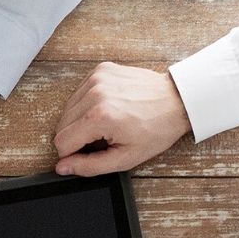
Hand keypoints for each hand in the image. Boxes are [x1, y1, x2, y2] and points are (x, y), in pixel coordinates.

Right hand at [52, 61, 191, 175]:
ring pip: (67, 109)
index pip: (62, 142)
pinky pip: (78, 93)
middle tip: (101, 138)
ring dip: (81, 120)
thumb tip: (63, 167)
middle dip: (77, 136)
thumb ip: (90, 166)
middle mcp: (94, 94)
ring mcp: (96, 79)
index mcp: (99, 117)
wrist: (177, 100)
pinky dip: (87, 103)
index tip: (89, 152)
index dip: (72, 153)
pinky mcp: (100, 70)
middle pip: (61, 125)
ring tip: (106, 122)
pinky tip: (107, 107)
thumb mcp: (126, 158)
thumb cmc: (157, 128)